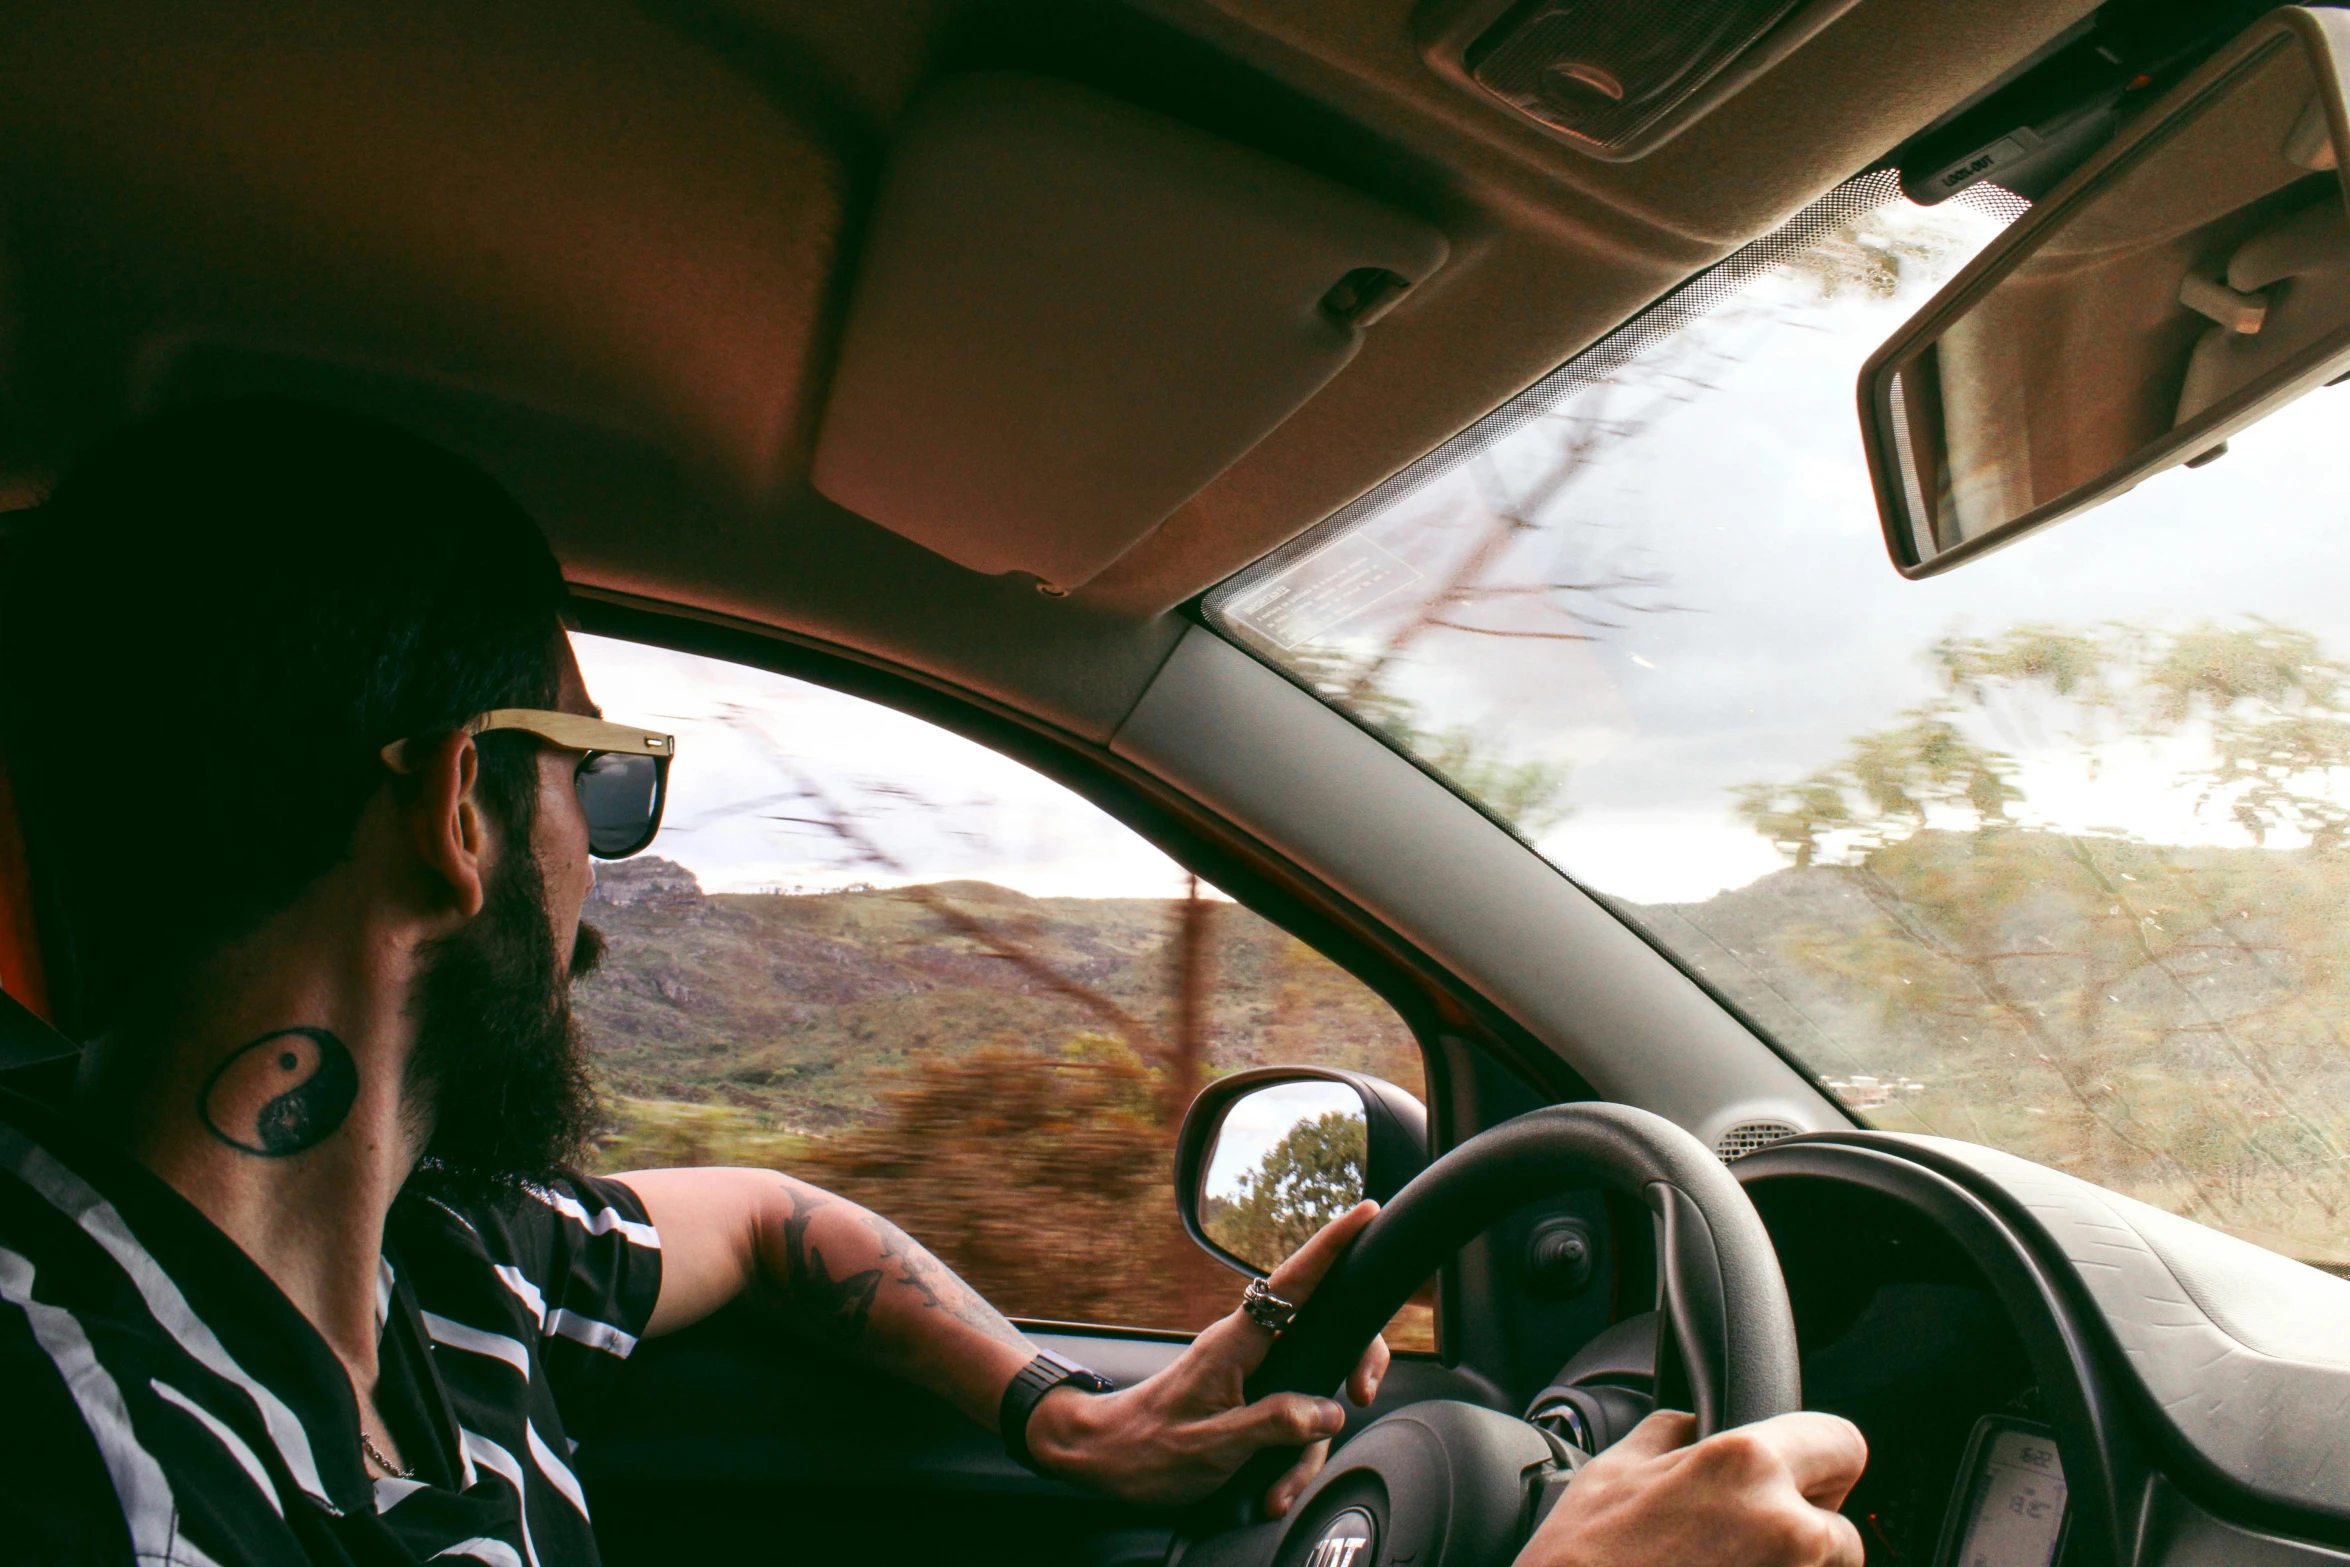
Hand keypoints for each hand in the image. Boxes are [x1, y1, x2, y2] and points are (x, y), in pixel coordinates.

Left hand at [1024, 1200, 1390, 1515]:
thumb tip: (1328, 1412)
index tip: (1365, 1212)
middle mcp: (1247, 1347)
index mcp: (1235, 1342)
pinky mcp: (1250, 1399)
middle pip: (1326, 1335)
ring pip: (1311, 1393)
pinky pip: (1291, 1420)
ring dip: (1305, 1449)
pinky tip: (1272, 1490)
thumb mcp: (1212, 1445)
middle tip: (1361, 1394)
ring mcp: (1251, 1373)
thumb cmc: (1146, 1449)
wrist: (1102, 1460)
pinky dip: (1289, 1459)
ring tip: (1278, 1491)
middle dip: (1353, 1366)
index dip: (1333, 1245)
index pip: (1293, 1281)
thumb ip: (1273, 1424)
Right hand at [1516, 1409, 1867, 1566]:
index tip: (1802, 1474)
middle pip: (1842, 1527)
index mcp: (1748, 1465)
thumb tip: (1696, 1427)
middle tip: (1743, 1540)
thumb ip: (1675, 1432)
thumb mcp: (1614, 1468)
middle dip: (1805, 1531)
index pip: (1843, 1442)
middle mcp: (1786, 1531)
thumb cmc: (1581, 1562)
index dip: (1819, 1458)